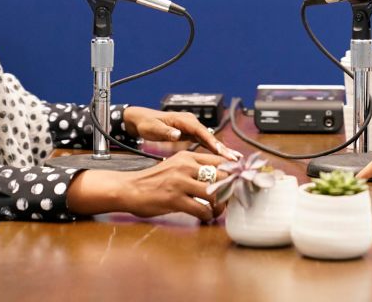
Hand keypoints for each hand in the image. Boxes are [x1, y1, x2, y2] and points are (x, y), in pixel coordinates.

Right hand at [69, 151, 229, 220]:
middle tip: (231, 199)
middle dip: (230, 190)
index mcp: (188, 156)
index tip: (241, 181)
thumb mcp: (176, 166)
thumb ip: (195, 168)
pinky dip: (207, 216)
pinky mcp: (175, 199)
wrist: (130, 188)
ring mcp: (180, 182)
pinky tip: (204, 217)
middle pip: (222, 175)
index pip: (221, 159)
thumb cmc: (154, 180)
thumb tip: (221, 176)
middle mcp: (186, 166)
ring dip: (220, 206)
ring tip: (217, 210)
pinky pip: (202, 209)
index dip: (235, 172)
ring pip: (214, 193)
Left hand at [122, 106, 240, 160]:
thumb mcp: (153, 128)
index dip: (212, 142)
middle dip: (223, 148)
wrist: (141, 120)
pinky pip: (205, 143)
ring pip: (210, 140)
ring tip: (236, 160)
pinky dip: (214, 150)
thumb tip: (177, 134)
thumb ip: (166, 131)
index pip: (201, 132)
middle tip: (236, 158)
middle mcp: (191, 123)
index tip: (222, 151)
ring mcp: (192, 128)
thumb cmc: (147, 123)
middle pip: (210, 136)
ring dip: (222, 150)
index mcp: (184, 120)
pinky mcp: (191, 135)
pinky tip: (223, 159)